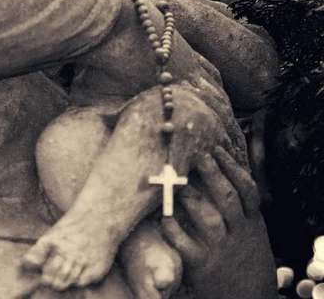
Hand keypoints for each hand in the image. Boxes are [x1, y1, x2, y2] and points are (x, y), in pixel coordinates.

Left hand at [161, 147, 276, 298]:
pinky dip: (172, 229)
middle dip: (212, 174)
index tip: (218, 149)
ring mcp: (221, 250)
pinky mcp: (203, 266)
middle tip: (197, 154)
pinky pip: (185, 244)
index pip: (247, 190)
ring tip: (177, 182)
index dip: (232, 168)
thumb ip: (242, 213)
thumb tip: (225, 177)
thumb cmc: (247, 264)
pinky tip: (163, 217)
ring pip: (207, 218)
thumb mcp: (254, 237)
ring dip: (190, 198)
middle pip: (227, 198)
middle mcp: (239, 234)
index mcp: (253, 225)